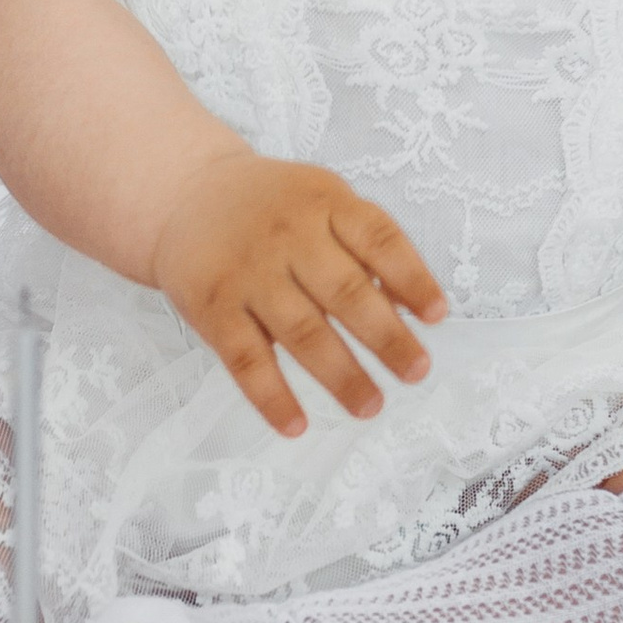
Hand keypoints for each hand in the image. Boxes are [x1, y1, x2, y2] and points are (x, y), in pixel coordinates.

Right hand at [149, 154, 446, 437]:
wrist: (185, 196)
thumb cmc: (271, 208)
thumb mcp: (320, 202)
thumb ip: (362, 247)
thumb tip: (408, 309)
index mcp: (326, 202)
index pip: (379, 239)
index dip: (412, 278)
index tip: (438, 316)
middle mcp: (289, 234)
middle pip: (347, 292)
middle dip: (387, 337)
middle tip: (416, 373)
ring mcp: (249, 272)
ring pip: (303, 332)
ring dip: (341, 375)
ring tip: (371, 406)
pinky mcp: (214, 307)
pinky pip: (246, 360)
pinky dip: (272, 397)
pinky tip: (297, 426)